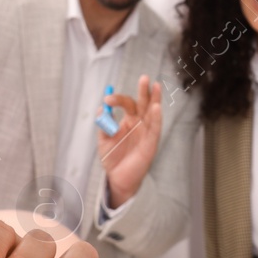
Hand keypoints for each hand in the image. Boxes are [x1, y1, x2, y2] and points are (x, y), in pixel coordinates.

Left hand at [98, 75, 164, 206]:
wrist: (117, 179)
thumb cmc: (113, 159)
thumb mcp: (104, 140)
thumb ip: (103, 125)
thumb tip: (102, 109)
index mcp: (128, 121)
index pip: (126, 104)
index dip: (117, 99)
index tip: (107, 100)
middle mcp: (139, 123)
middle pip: (144, 103)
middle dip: (144, 90)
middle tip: (143, 77)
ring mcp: (146, 132)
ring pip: (152, 112)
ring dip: (154, 99)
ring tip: (155, 85)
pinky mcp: (151, 143)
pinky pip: (155, 128)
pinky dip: (156, 118)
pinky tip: (155, 107)